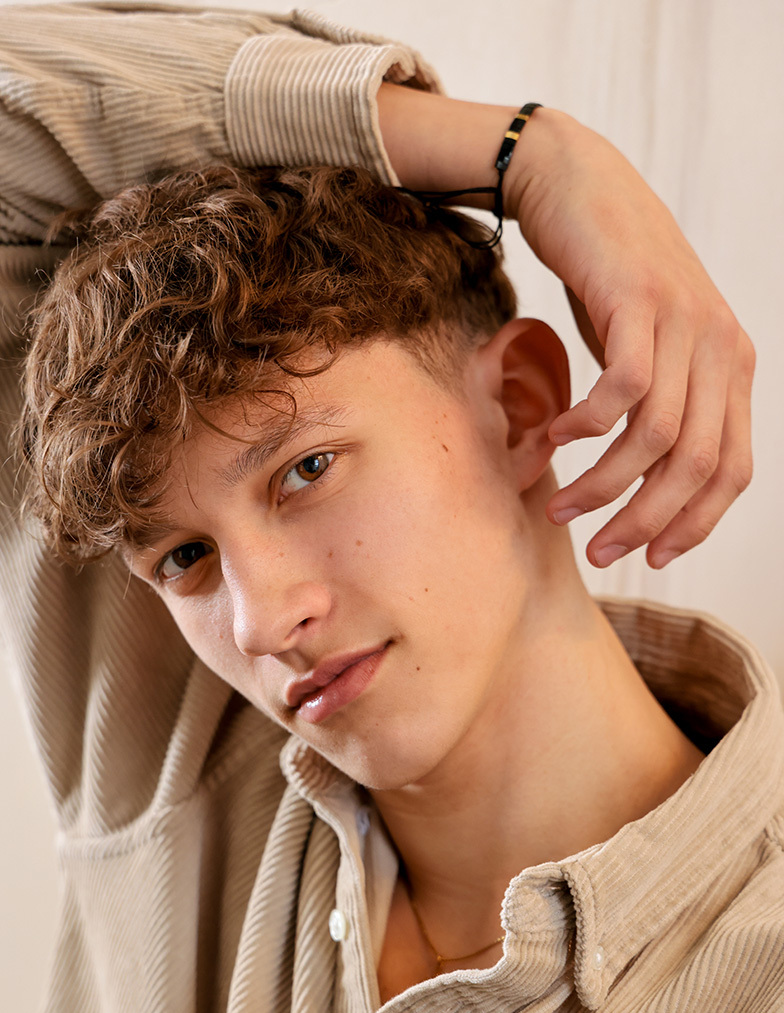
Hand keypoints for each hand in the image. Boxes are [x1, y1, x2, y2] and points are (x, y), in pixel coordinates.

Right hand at [504, 110, 754, 568]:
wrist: (576, 183)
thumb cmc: (606, 277)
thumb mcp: (648, 350)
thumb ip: (661, 405)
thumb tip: (644, 480)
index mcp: (731, 368)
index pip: (731, 472)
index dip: (692, 527)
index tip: (646, 558)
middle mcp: (720, 347)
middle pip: (695, 466)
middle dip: (644, 522)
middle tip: (598, 551)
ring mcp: (685, 321)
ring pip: (657, 437)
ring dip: (604, 485)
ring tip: (560, 507)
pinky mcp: (639, 302)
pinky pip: (622, 389)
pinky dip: (585, 427)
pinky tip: (551, 437)